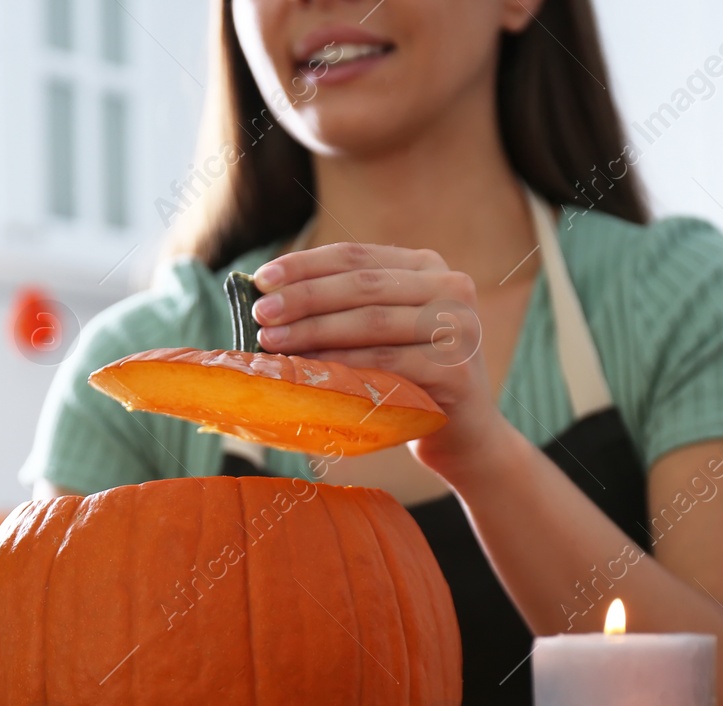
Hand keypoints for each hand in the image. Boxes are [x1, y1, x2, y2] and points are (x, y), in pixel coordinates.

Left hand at [251, 243, 503, 480]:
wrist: (462, 433)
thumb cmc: (407, 378)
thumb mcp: (380, 332)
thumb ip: (343, 308)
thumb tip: (267, 297)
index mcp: (426, 266)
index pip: (356, 255)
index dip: (305, 265)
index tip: (261, 279)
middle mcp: (450, 287)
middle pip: (362, 285)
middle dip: (304, 298)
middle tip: (260, 313)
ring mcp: (459, 326)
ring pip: (371, 321)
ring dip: (315, 331)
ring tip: (272, 342)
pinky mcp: (456, 368)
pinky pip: (387, 362)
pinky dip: (342, 365)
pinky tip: (307, 371)